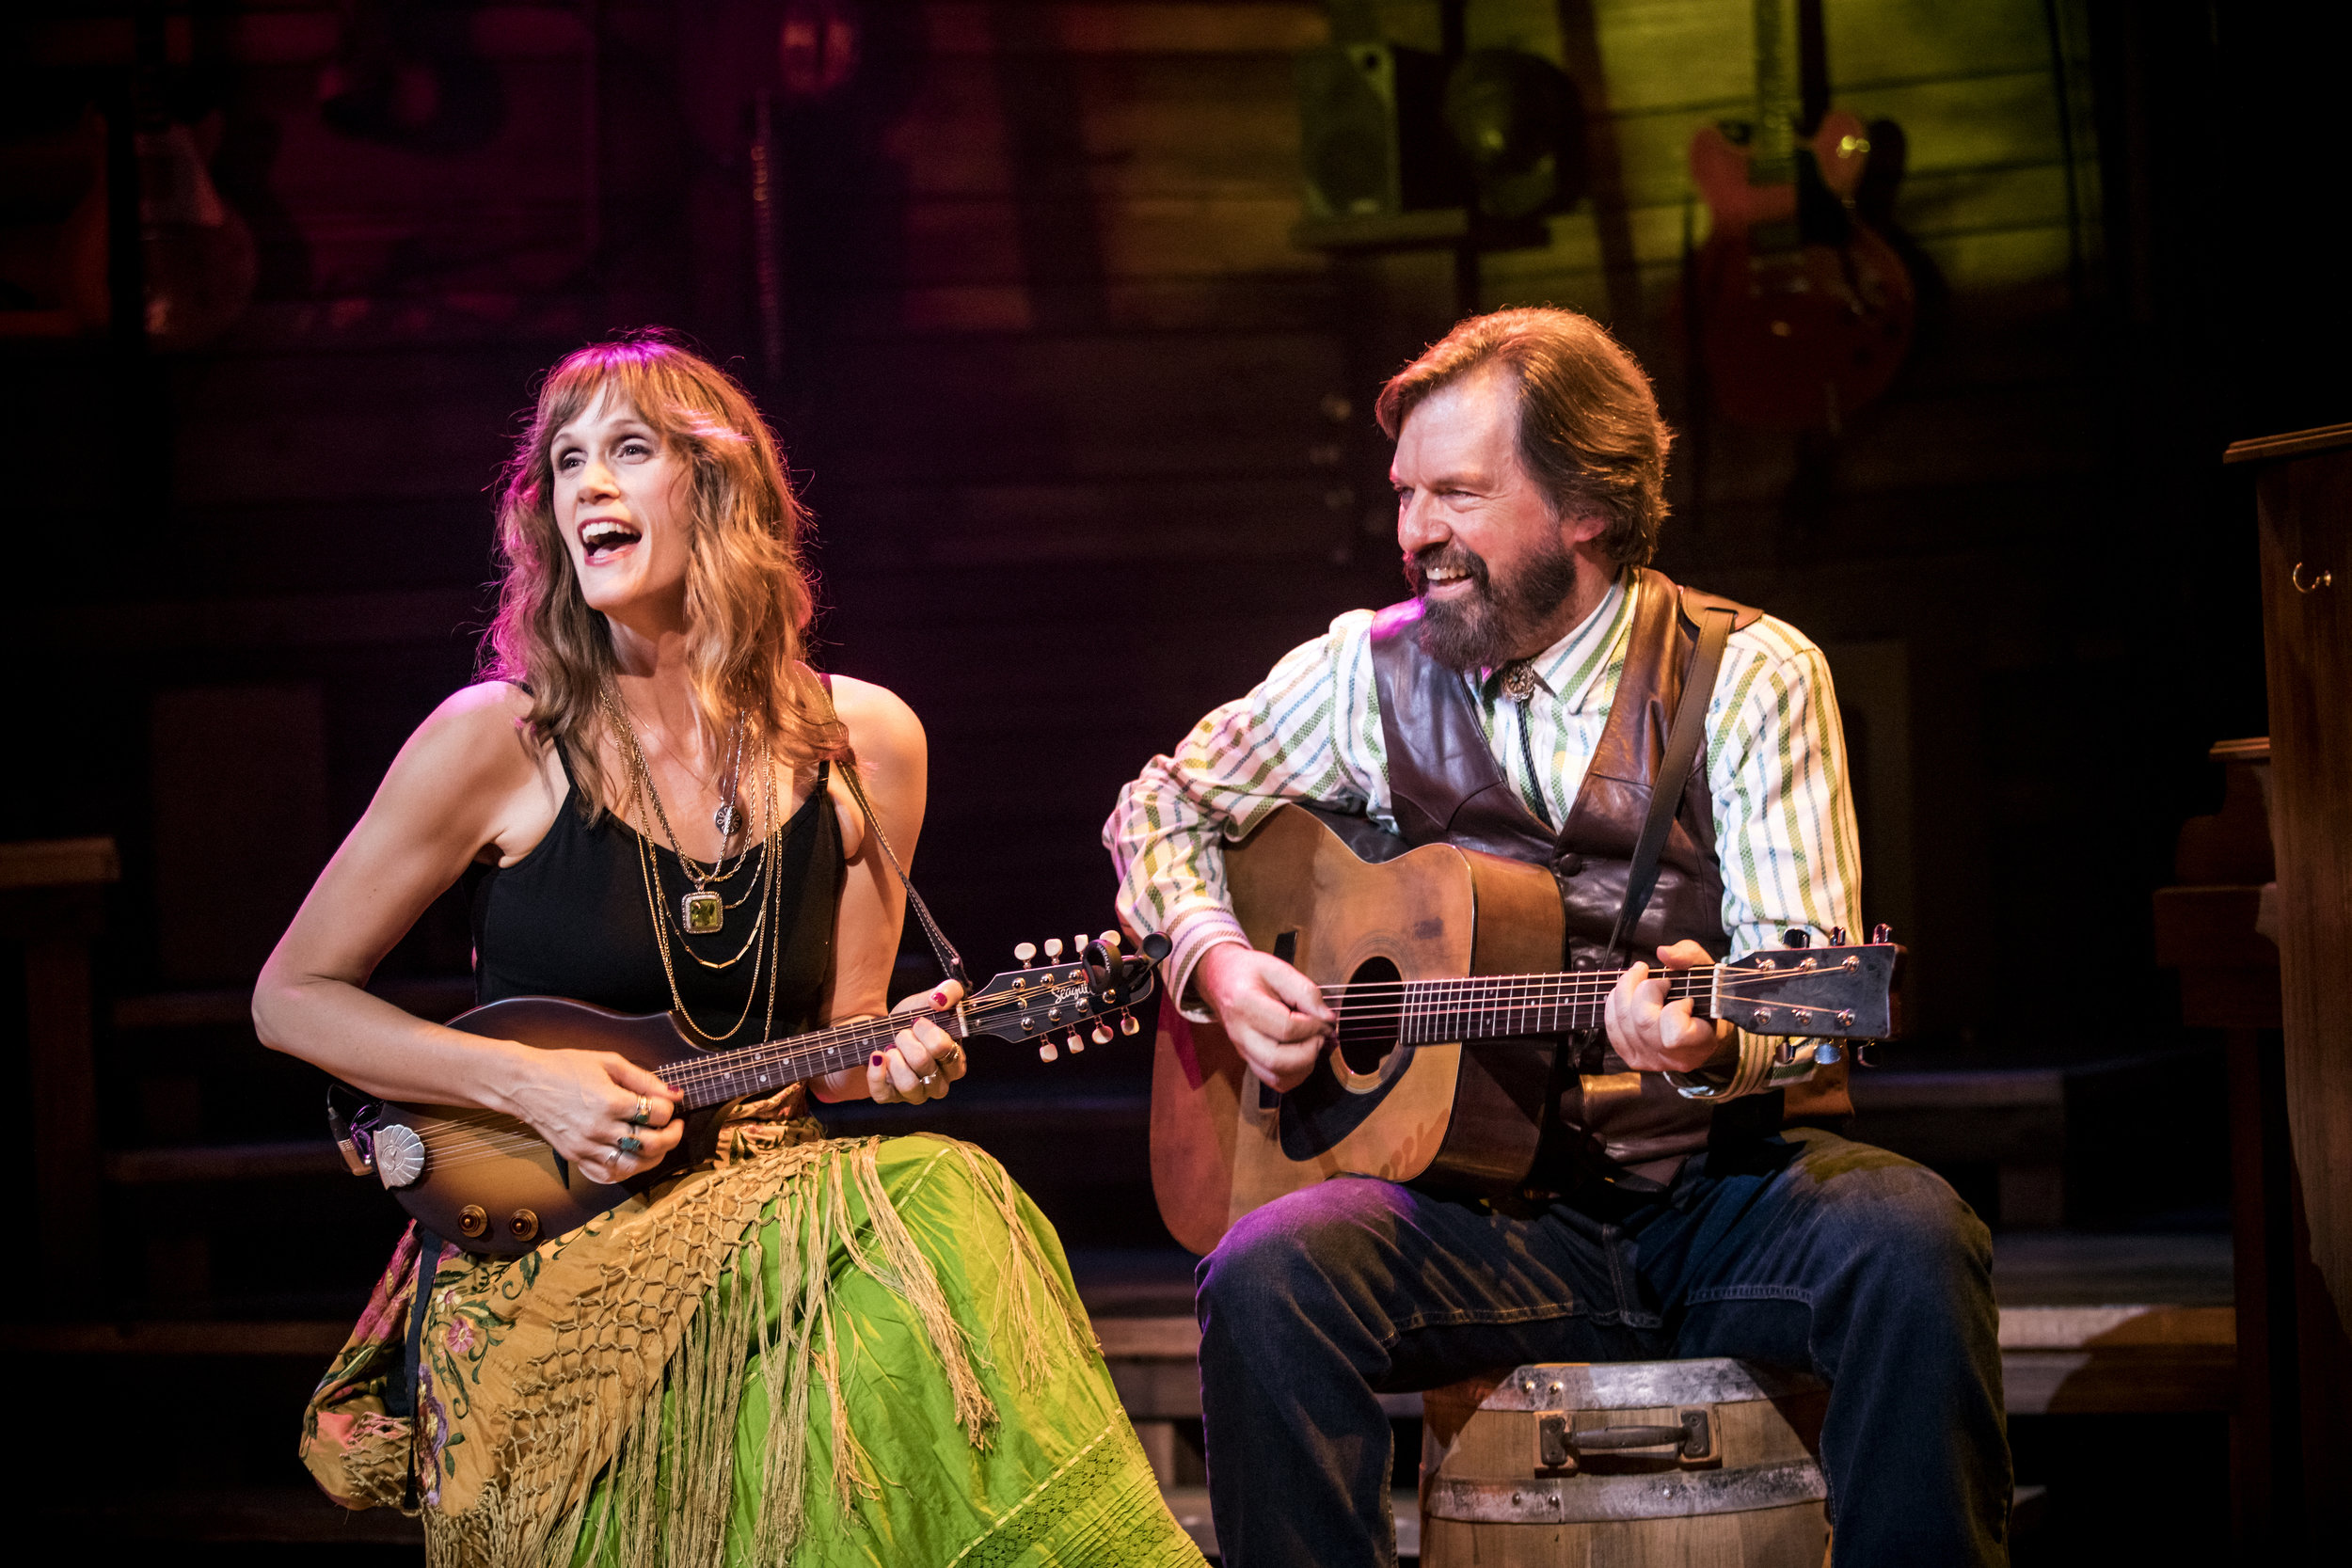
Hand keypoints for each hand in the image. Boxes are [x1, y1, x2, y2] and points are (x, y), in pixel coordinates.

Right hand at [501, 1047, 681, 1186]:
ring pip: (632, 1166)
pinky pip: (607, 1175)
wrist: (524, 1083)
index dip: (670, 1108)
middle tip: (675, 1126)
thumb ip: (644, 1079)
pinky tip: (633, 1157)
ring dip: (654, 1157)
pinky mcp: (576, 1157)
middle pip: (651, 1144)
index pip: (656, 1113)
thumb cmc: (564, 1068)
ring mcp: (586, 1147)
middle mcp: (599, 1129)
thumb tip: (674, 1094)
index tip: (669, 1103)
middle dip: (672, 1136)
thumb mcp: (608, 1062)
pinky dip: (626, 1171)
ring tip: (659, 1144)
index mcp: (609, 1101)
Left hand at [867, 980, 968, 1104]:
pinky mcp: (891, 1097)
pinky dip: (876, 1073)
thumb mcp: (929, 1000)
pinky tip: (876, 1056)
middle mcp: (940, 1082)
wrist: (881, 1032)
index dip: (928, 1032)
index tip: (917, 1021)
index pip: (945, 1050)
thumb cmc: (911, 1020)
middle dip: (907, 1041)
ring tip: (890, 1047)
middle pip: (924, 1064)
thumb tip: (940, 1000)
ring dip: (895, 1059)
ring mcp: (916, 1093)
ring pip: (909, 1085)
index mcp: (955, 1061)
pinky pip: (883, 1094)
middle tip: (901, 1033)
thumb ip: (949, 991)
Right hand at [1195, 943, 1333, 1092]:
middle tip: (1320, 1035)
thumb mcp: (1277, 968)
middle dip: (1310, 1051)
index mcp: (1245, 1003)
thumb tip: (1327, 1018)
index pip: (1286, 1028)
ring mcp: (1243, 1050)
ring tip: (1311, 1044)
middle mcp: (1240, 1033)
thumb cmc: (1248, 972)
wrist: (1221, 979)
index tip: (1325, 1019)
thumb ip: (1305, 991)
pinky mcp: (1249, 1059)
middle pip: (1278, 1060)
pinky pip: (1274, 1081)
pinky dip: (1295, 1075)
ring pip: (1276, 1077)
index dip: (1314, 1026)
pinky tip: (1302, 1055)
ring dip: (1304, 1066)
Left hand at [1604, 939, 1732, 1073]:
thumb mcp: (1705, 971)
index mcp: (1699, 1043)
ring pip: (1623, 1022)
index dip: (1676, 1009)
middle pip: (1643, 1021)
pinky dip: (1615, 1004)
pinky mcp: (1632, 1056)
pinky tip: (1626, 993)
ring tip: (1640, 977)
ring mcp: (1650, 1060)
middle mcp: (1673, 1058)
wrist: (1699, 1027)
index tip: (1687, 999)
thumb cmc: (1705, 998)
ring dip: (1626, 990)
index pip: (1675, 1033)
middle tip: (1659, 980)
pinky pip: (1612, 1027)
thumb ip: (1689, 956)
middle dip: (1645, 989)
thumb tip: (1663, 952)